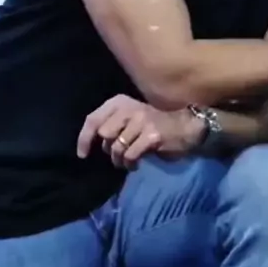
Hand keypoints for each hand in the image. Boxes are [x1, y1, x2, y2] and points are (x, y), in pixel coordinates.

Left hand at [77, 94, 204, 167]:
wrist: (185, 127)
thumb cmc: (152, 124)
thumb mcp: (129, 118)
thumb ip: (111, 125)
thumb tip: (91, 144)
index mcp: (120, 102)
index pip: (93, 119)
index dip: (84, 138)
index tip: (83, 154)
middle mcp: (129, 108)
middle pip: (104, 134)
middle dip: (108, 149)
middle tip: (118, 155)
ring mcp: (141, 121)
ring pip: (117, 147)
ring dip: (120, 160)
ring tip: (128, 162)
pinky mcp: (151, 136)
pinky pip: (130, 155)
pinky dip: (130, 164)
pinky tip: (136, 164)